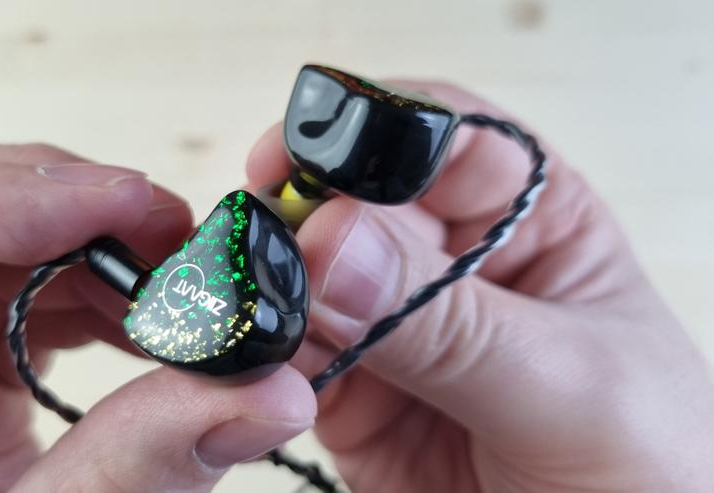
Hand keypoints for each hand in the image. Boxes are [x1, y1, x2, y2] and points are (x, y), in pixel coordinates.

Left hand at [0, 142, 315, 491]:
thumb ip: (128, 469)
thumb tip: (259, 396)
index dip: (9, 199)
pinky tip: (144, 324)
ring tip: (180, 296)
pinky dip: (85, 300)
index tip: (131, 202)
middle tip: (179, 250)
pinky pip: (4, 288)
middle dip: (73, 221)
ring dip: (93, 258)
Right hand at [247, 83, 713, 491]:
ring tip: (262, 323)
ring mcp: (391, 330)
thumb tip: (336, 243)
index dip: (369, 133)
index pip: (439, 141)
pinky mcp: (349, 397)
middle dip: (303, 220)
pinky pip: (284, 362)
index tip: (300, 155)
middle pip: (350, 204)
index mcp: (525, 219)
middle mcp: (448, 264)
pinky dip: (258, 364)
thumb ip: (453, 322)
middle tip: (273, 253)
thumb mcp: (568, 384)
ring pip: (303, 282)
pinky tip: (262, 375)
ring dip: (271, 296)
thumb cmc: (650, 468)